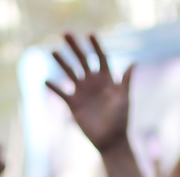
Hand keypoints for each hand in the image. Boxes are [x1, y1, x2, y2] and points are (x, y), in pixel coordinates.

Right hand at [48, 33, 133, 153]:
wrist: (111, 140)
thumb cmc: (121, 120)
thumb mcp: (124, 99)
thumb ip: (125, 81)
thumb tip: (134, 63)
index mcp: (107, 79)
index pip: (100, 57)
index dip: (95, 45)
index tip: (90, 34)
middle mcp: (93, 82)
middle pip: (82, 59)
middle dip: (75, 46)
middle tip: (65, 33)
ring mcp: (82, 92)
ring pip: (70, 72)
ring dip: (62, 62)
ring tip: (53, 51)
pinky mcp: (74, 104)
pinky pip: (62, 93)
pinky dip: (54, 87)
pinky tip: (46, 80)